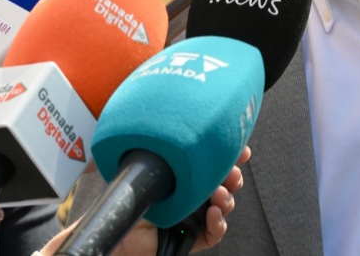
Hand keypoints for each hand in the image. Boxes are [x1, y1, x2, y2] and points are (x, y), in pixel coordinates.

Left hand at [41, 146, 251, 255]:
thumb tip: (160, 122)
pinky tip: (213, 213)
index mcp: (188, 174)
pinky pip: (215, 232)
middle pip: (227, 182)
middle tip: (231, 170)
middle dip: (233, 175)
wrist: (118, 230)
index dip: (230, 154)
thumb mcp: (140, 167)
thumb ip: (152, 148)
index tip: (241, 147)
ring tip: (218, 192)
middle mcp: (195, 192)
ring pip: (225, 205)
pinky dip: (219, 223)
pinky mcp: (194, 236)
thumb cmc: (127, 196)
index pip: (214, 162)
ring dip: (227, 197)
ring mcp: (197, 214)